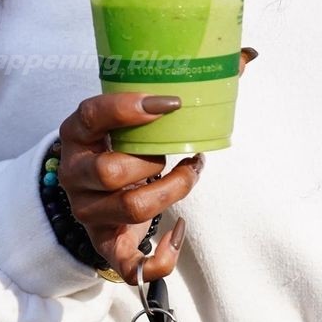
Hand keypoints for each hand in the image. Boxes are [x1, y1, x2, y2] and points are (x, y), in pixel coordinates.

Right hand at [55, 91, 202, 283]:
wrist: (92, 189)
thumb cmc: (121, 142)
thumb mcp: (134, 115)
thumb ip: (184, 84)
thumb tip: (246, 57)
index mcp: (77, 133)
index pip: (92, 114)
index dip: (129, 108)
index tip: (172, 103)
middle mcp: (75, 173)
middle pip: (111, 171)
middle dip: (155, 162)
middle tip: (178, 152)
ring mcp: (88, 212)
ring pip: (130, 209)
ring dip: (172, 192)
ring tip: (189, 173)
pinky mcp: (104, 244)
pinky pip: (130, 265)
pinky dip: (161, 256)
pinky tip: (179, 231)